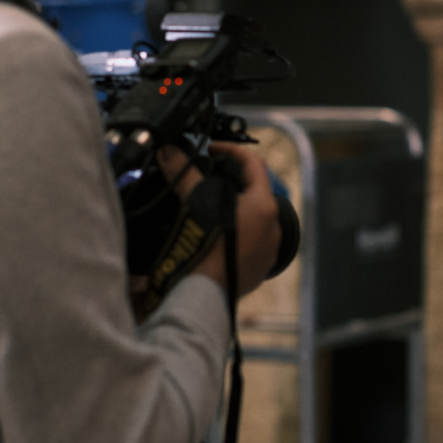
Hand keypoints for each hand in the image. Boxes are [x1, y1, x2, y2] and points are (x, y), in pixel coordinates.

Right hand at [156, 142, 280, 297]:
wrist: (204, 294)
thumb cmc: (202, 249)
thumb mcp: (194, 205)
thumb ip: (184, 175)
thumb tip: (169, 151)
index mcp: (264, 205)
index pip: (253, 163)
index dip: (232, 150)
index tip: (212, 148)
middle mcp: (274, 226)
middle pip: (257, 191)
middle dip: (234, 180)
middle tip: (210, 175)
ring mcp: (270, 248)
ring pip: (256, 217)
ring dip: (237, 207)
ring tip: (213, 205)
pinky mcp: (262, 266)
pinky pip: (254, 241)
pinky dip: (239, 231)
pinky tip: (219, 233)